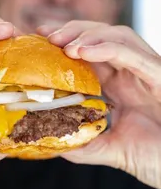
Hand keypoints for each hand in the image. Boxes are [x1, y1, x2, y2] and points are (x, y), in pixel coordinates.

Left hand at [38, 21, 160, 188]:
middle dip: (72, 31)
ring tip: (62, 43)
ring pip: (117, 37)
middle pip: (101, 37)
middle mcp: (131, 74)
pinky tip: (82, 51)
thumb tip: (55, 145)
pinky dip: (107, 49)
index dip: (65, 44)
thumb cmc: (157, 157)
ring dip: (87, 35)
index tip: (40, 40)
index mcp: (119, 85)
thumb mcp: (112, 151)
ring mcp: (146, 72)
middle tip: (46, 35)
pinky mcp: (159, 76)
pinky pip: (133, 55)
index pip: (89, 54)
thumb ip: (86, 147)